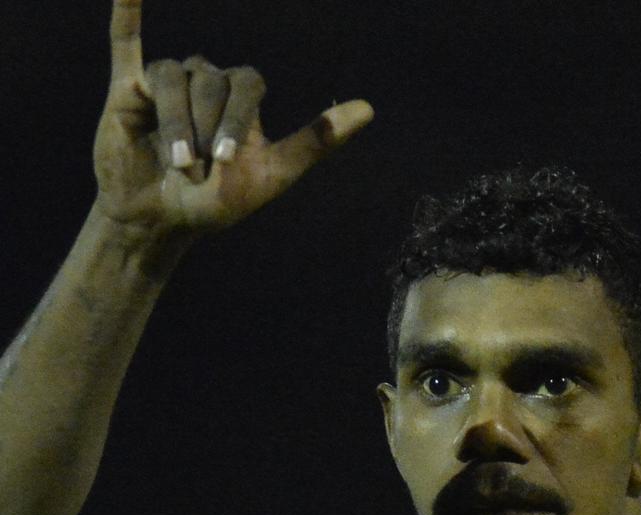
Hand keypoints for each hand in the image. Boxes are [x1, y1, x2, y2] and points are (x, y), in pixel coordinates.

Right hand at [93, 0, 372, 234]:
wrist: (162, 222)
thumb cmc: (218, 201)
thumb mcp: (273, 175)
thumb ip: (315, 141)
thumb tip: (369, 108)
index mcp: (244, 98)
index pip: (248, 83)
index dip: (236, 120)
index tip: (223, 161)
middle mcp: (208, 83)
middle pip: (210, 81)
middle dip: (204, 128)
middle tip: (196, 169)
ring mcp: (169, 82)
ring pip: (172, 75)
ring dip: (176, 121)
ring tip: (176, 161)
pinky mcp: (129, 88)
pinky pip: (125, 43)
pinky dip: (126, 13)